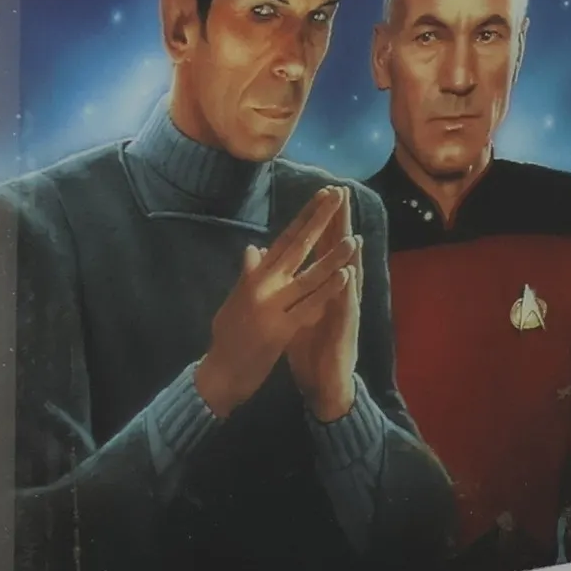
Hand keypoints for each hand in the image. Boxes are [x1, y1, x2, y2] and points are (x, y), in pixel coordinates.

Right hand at [193, 186, 357, 417]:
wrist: (219, 373)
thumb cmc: (227, 338)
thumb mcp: (235, 301)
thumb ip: (247, 275)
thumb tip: (254, 249)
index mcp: (254, 277)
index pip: (284, 239)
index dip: (304, 217)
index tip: (321, 197)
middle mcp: (263, 284)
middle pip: (296, 247)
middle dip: (318, 221)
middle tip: (336, 196)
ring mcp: (271, 305)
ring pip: (308, 276)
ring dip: (332, 257)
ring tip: (352, 238)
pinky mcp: (280, 328)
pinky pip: (310, 305)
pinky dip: (328, 290)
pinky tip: (344, 277)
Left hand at [286, 187, 362, 421]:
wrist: (324, 384)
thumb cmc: (311, 347)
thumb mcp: (293, 311)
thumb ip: (285, 285)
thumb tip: (269, 260)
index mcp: (319, 287)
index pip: (319, 247)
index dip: (319, 221)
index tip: (320, 193)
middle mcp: (335, 292)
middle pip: (336, 251)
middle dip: (338, 224)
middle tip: (342, 194)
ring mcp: (343, 309)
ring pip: (348, 275)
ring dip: (349, 253)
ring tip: (351, 228)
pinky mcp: (345, 330)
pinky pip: (346, 308)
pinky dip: (347, 290)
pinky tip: (349, 273)